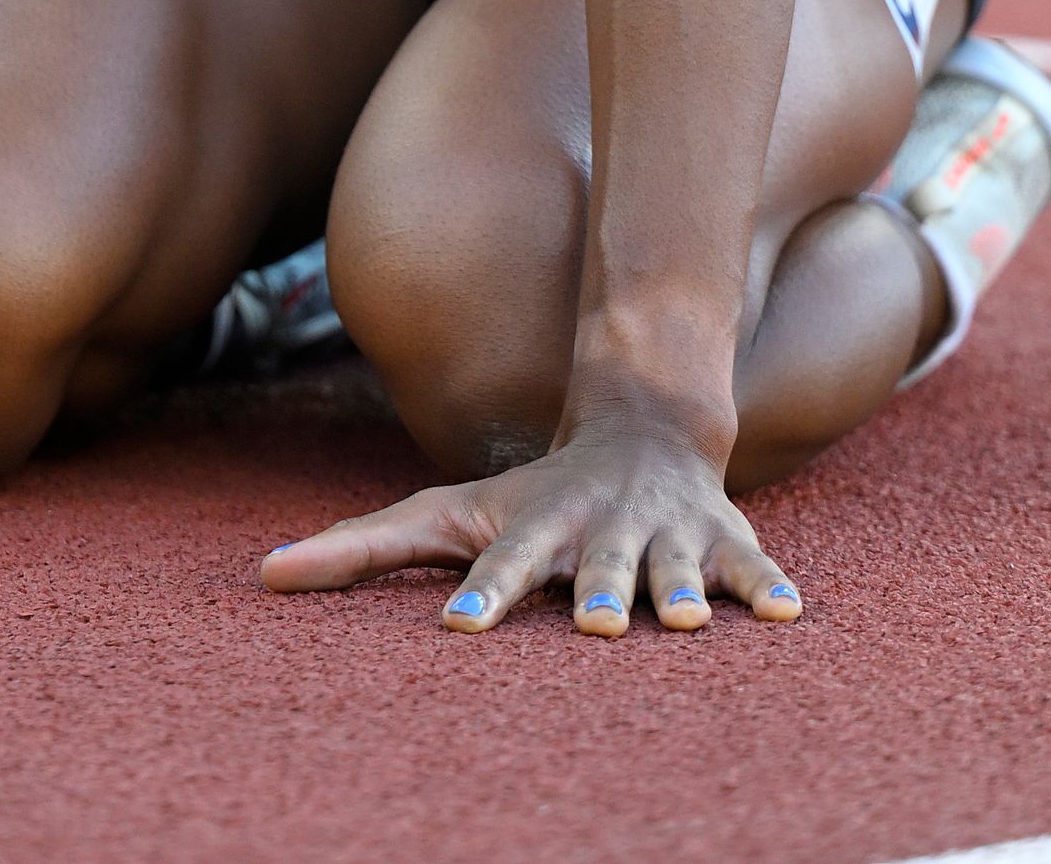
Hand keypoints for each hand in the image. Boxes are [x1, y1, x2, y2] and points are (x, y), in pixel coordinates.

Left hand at [259, 421, 800, 635]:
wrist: (640, 424)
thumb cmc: (528, 496)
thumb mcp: (445, 513)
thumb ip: (358, 550)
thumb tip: (259, 577)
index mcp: (535, 529)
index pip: (500, 564)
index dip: (481, 594)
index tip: (460, 626)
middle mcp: (599, 530)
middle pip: (594, 568)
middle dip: (595, 593)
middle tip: (594, 624)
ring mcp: (664, 535)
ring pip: (674, 567)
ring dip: (681, 592)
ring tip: (686, 622)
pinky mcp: (723, 541)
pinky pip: (750, 567)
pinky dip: (768, 588)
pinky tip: (790, 617)